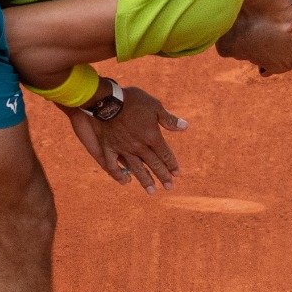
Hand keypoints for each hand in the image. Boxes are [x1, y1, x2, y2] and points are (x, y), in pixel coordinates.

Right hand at [64, 85, 187, 193]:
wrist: (106, 100)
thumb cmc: (133, 100)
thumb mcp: (154, 106)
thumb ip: (169, 119)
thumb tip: (185, 127)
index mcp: (151, 136)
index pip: (165, 154)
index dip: (171, 164)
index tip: (177, 174)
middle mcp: (139, 146)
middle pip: (153, 164)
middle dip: (162, 176)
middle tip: (169, 187)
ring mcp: (123, 149)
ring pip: (136, 168)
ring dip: (145, 180)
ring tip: (152, 191)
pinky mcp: (109, 148)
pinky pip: (113, 165)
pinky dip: (119, 174)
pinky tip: (125, 181)